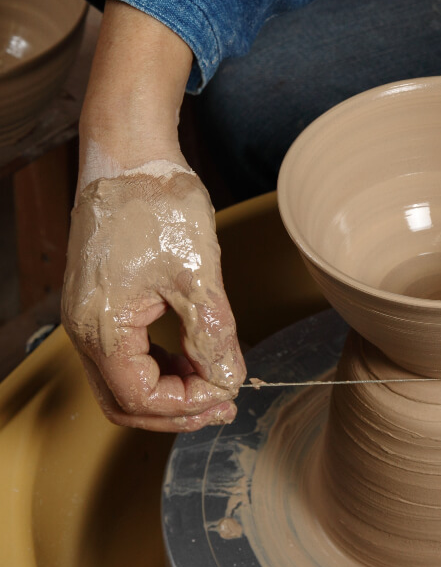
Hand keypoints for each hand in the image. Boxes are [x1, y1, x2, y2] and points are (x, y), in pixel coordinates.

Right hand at [61, 0, 244, 430]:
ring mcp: (90, 316)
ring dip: (169, 390)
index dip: (187, 406)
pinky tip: (194, 358)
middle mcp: (86, 328)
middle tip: (224, 404)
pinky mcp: (102, 302)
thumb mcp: (198, 276)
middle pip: (125, 400)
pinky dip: (160, 366)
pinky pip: (126, 354)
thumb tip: (228, 378)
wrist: (130, 157)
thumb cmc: (159, 206)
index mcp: (102, 327)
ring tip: (215, 382)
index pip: (139, 397)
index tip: (228, 394)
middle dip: (176, 409)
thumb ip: (212, 335)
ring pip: (124, 381)